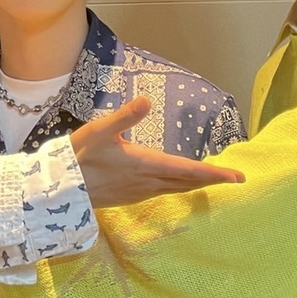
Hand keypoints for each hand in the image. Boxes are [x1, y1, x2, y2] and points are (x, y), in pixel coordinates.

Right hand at [70, 96, 243, 208]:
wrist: (59, 190)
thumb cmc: (78, 157)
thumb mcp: (100, 131)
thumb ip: (125, 116)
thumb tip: (147, 100)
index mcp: (146, 164)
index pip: (189, 170)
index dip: (215, 173)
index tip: (237, 177)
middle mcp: (148, 182)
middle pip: (188, 182)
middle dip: (212, 180)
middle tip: (234, 178)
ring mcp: (139, 192)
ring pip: (177, 189)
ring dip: (196, 184)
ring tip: (211, 180)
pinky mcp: (130, 197)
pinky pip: (163, 193)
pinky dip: (179, 188)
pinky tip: (177, 185)